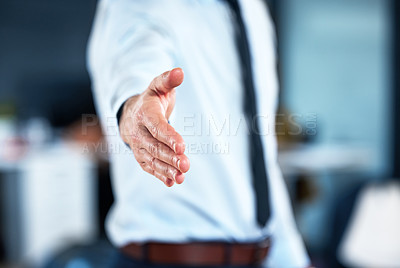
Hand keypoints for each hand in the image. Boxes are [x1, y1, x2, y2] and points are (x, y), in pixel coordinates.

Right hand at [119, 68, 189, 186]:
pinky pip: (149, 167)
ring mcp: (138, 146)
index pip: (156, 126)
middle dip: (171, 157)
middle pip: (155, 146)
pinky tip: (172, 182)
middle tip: (186, 164)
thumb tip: (180, 71)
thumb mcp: (159, 86)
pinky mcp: (141, 156)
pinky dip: (160, 175)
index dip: (169, 136)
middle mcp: (138, 131)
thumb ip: (168, 80)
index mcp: (144, 112)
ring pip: (152, 159)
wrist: (131, 114)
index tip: (182, 146)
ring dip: (167, 169)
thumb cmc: (151, 99)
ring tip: (181, 177)